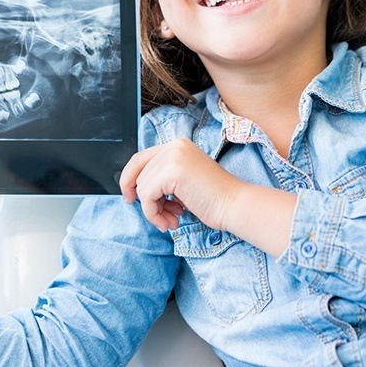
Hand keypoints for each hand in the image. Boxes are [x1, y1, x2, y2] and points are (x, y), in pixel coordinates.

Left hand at [120, 138, 242, 232]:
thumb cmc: (212, 199)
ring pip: (141, 186)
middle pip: (137, 172)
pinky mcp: (172, 171)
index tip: (132, 198)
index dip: (130, 179)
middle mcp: (173, 146)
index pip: (140, 158)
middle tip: (157, 217)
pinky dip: (153, 213)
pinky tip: (172, 221)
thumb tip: (134, 187)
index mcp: (177, 145)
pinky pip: (147, 196)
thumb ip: (162, 177)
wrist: (235, 205)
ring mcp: (173, 156)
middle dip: (144, 198)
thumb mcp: (182, 181)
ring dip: (152, 210)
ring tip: (171, 220)